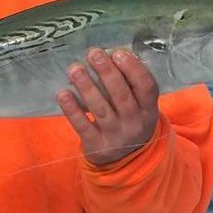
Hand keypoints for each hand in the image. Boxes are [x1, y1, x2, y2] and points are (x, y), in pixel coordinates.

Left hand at [57, 48, 159, 165]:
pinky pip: (83, 126)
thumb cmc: (129, 119)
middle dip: (107, 73)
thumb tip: (108, 53)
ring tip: (75, 69)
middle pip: (121, 96)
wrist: (127, 160)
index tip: (118, 52)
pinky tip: (63, 94)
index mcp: (149, 109)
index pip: (146, 87)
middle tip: (93, 53)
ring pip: (100, 109)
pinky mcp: (97, 145)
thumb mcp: (139, 106)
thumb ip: (129, 84)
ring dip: (87, 87)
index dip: (133, 69)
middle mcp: (134, 123)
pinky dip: (72, 110)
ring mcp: (115, 135)